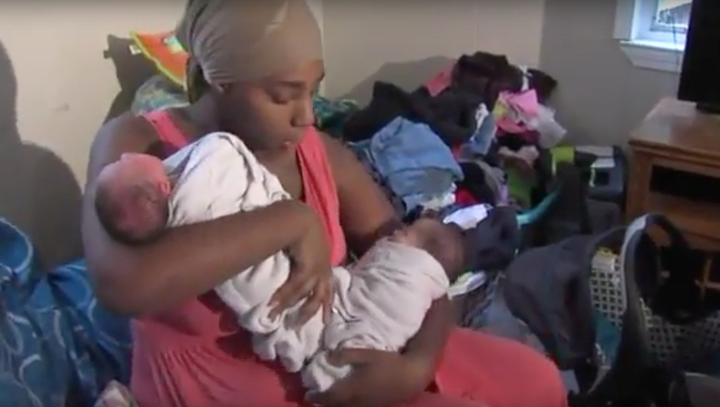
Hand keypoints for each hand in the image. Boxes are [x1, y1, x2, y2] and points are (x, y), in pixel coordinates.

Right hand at [269, 202, 333, 325]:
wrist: (299, 216)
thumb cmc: (300, 224)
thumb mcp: (305, 241)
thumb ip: (301, 252)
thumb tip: (292, 260)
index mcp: (325, 262)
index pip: (328, 287)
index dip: (327, 304)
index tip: (326, 320)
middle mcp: (324, 268)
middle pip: (321, 297)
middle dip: (309, 312)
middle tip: (297, 327)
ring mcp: (318, 269)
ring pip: (308, 296)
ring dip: (292, 308)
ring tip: (277, 318)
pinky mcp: (308, 268)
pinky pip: (295, 288)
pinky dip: (283, 297)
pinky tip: (273, 305)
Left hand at [307, 348, 429, 406]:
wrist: (412, 377)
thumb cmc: (388, 363)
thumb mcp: (366, 354)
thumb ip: (345, 355)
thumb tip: (327, 357)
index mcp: (351, 389)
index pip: (328, 398)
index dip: (316, 398)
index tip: (307, 395)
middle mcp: (357, 402)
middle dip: (324, 405)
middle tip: (315, 400)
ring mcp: (367, 406)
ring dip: (336, 406)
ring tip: (330, 402)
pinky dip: (348, 406)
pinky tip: (349, 401)